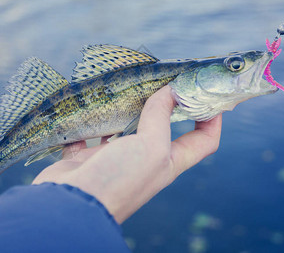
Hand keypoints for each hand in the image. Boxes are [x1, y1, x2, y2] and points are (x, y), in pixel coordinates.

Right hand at [32, 85, 221, 222]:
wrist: (71, 203)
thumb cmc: (119, 179)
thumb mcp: (151, 146)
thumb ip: (160, 117)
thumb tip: (170, 91)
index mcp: (167, 162)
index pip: (203, 142)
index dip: (212, 119)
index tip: (207, 94)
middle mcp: (143, 160)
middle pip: (161, 128)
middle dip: (165, 104)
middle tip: (161, 78)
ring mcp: (113, 158)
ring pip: (123, 127)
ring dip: (124, 109)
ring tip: (124, 85)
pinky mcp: (86, 157)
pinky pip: (88, 134)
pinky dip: (87, 121)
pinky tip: (88, 105)